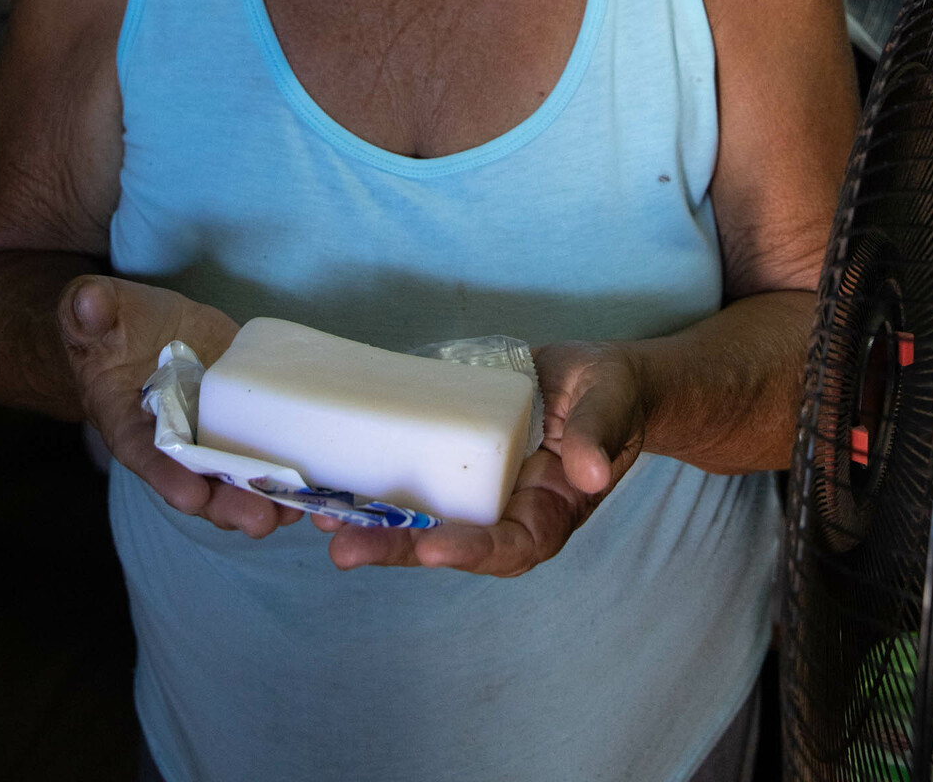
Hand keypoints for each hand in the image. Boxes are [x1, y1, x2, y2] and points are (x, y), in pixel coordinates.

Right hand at [57, 274, 303, 537]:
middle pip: (199, 482)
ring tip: (295, 510)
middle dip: (229, 503)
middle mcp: (172, 440)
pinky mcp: (241, 414)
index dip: (167, 477)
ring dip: (265, 497)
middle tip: (260, 520)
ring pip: (235, 476)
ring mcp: (210, 432)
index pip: (145, 455)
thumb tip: (88, 303)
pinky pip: (263, 445)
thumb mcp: (92, 314)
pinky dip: (287, 467)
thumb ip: (90, 311)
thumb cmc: (108, 327)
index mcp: (129, 423)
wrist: (137, 330)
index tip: (191, 496)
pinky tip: (318, 479)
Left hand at [318, 339, 646, 573]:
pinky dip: (376, 481)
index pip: (508, 547)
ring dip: (371, 521)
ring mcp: (474, 490)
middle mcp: (503, 513)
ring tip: (322, 518)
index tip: (430, 549)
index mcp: (547, 515)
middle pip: (447, 542)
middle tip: (344, 547)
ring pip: (419, 516)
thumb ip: (599, 437)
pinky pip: (413, 477)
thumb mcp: (610, 408)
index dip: (468, 551)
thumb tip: (589, 471)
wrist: (595, 380)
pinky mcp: (452, 459)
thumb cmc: (610, 397)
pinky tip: (335, 475)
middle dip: (394, 548)